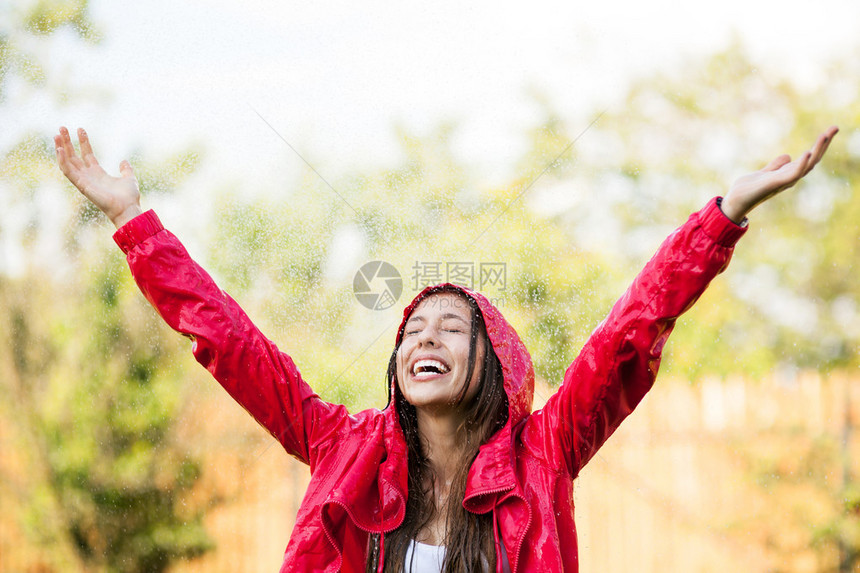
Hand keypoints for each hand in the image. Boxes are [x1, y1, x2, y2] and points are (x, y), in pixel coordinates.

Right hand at [55, 127, 142, 228]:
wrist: (128, 208)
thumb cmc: (129, 197)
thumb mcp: (128, 178)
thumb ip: (125, 169)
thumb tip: (123, 160)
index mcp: (98, 173)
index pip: (87, 154)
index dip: (83, 142)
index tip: (80, 129)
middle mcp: (89, 176)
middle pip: (74, 156)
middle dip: (67, 142)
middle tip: (62, 128)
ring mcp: (83, 180)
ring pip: (67, 162)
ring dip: (60, 148)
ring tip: (56, 135)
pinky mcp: (81, 185)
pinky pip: (68, 172)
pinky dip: (62, 161)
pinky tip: (59, 149)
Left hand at [721, 126, 838, 223]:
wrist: (735, 201)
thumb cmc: (748, 189)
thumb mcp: (764, 172)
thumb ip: (775, 165)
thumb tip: (788, 156)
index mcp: (788, 173)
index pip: (809, 157)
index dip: (820, 145)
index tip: (829, 131)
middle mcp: (790, 177)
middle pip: (813, 159)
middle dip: (824, 144)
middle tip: (835, 127)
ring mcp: (785, 181)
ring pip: (807, 165)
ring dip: (818, 150)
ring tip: (825, 135)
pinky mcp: (776, 184)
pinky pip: (793, 174)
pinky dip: (802, 164)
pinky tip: (808, 152)